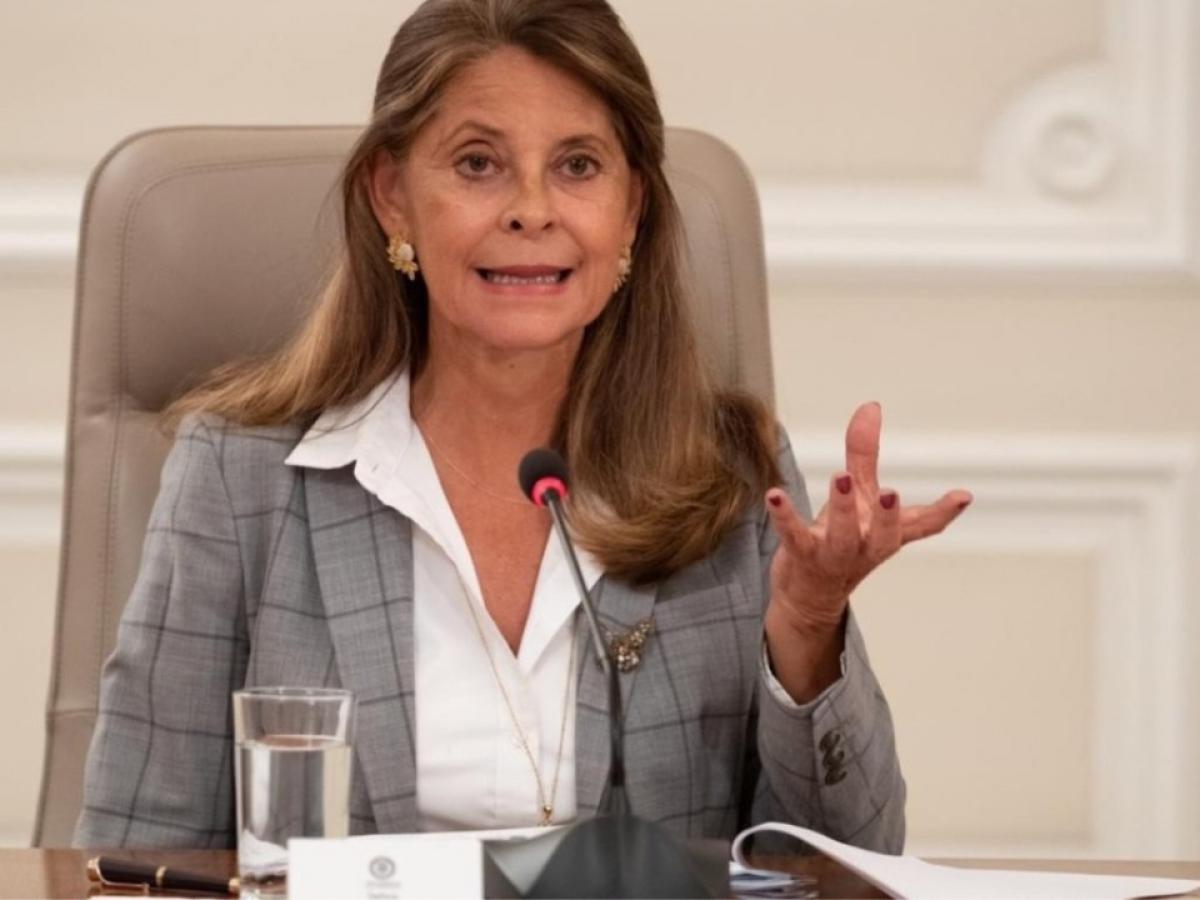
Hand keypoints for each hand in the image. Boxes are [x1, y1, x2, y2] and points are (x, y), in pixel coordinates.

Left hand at [763, 402, 971, 701]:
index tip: (962, 496)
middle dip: (888, 516)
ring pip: (841, 538)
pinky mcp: (802, 557)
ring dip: (842, 509)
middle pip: (883, 536)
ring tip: (841, 478)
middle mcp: (865, 547)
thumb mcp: (859, 496)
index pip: (921, 526)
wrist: (808, 594)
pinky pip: (793, 537)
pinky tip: (774, 496)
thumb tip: (871, 405)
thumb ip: (863, 453)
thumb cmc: (841, 539)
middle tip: (891, 492)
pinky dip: (785, 516)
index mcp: (886, 534)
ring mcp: (835, 556)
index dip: (942, 513)